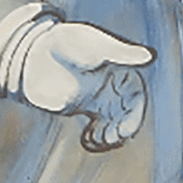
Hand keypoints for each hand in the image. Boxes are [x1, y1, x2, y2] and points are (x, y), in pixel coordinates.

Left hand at [17, 20, 153, 149]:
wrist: (34, 52)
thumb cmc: (67, 42)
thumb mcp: (97, 46)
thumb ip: (122, 54)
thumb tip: (149, 56)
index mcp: (120, 70)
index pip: (136, 95)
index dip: (135, 112)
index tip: (126, 126)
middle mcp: (112, 86)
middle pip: (127, 113)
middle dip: (123, 127)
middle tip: (113, 136)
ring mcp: (97, 98)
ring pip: (113, 123)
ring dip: (111, 135)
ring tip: (102, 140)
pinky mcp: (81, 108)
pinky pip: (96, 127)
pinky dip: (96, 138)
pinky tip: (89, 141)